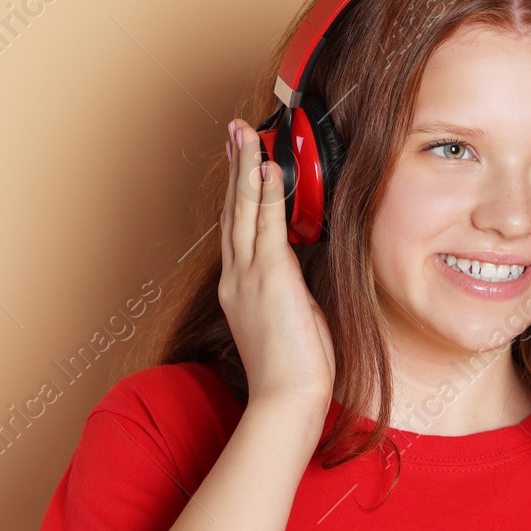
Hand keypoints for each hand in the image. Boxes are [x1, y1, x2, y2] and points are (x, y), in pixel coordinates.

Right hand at [217, 119, 335, 411]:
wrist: (286, 398)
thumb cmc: (293, 370)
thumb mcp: (290, 320)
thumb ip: (289, 292)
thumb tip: (297, 277)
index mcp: (239, 290)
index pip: (237, 230)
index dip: (238, 193)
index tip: (242, 164)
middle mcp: (237, 278)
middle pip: (233, 210)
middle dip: (236, 167)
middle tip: (236, 131)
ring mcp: (249, 278)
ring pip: (244, 210)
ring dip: (247, 168)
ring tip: (248, 134)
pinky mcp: (270, 279)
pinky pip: (266, 227)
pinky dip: (265, 195)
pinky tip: (267, 169)